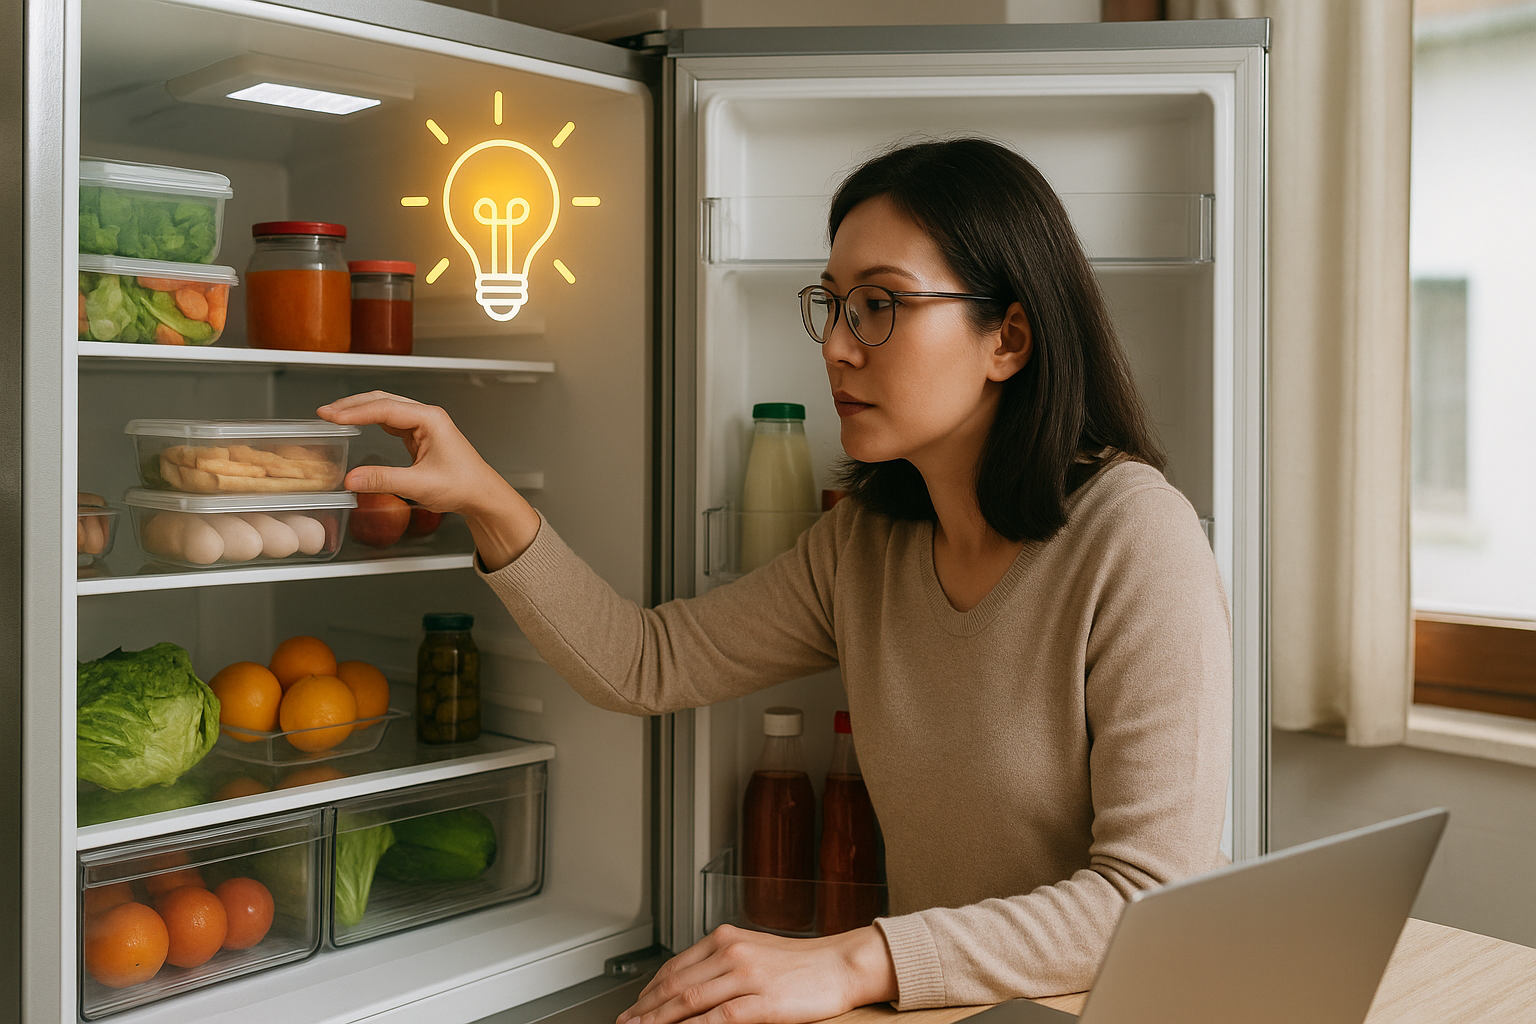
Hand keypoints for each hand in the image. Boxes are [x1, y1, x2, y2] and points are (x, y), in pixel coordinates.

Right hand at [317, 391, 538, 569]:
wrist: (481, 494)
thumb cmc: (462, 485)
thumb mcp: (420, 485)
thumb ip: (384, 481)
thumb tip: (351, 479)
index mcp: (429, 419)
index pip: (384, 408)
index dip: (354, 412)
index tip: (330, 417)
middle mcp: (426, 416)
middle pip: (382, 401)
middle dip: (352, 406)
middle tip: (325, 413)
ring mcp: (423, 424)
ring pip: (385, 408)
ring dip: (359, 410)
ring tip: (334, 416)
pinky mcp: (419, 435)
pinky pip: (390, 421)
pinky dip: (370, 420)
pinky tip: (355, 424)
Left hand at [618, 924, 897, 1023]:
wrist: (841, 964)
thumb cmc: (802, 964)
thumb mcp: (754, 953)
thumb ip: (720, 965)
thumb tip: (686, 990)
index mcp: (726, 939)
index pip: (673, 967)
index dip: (647, 992)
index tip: (633, 1009)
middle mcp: (731, 952)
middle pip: (674, 986)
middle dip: (644, 1010)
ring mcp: (745, 976)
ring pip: (688, 1002)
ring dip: (658, 1021)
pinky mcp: (762, 1001)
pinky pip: (718, 1019)